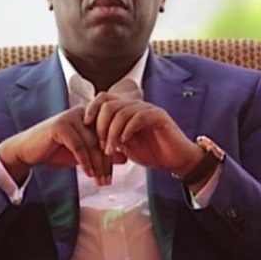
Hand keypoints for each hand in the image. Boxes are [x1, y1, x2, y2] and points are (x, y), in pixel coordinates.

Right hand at [0, 106, 125, 185]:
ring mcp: (71, 117)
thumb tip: (125, 158)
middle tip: (107, 182)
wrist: (28, 151)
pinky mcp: (61, 126)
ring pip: (92, 144)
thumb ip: (101, 153)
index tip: (112, 177)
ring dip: (97, 165)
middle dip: (105, 164)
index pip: (107, 136)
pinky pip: (79, 146)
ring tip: (99, 182)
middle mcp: (82, 113)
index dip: (111, 157)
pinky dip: (85, 162)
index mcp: (89, 116)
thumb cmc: (55, 151)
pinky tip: (88, 174)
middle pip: (101, 140)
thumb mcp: (82, 154)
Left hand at [83, 92, 203, 177]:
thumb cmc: (151, 153)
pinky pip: (138, 118)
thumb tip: (90, 134)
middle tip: (101, 145)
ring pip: (122, 112)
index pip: (104, 98)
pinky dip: (127, 130)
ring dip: (112, 133)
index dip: (92, 108)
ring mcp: (148, 109)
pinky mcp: (159, 116)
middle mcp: (137, 105)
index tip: (85, 124)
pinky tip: (124, 142)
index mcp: (127, 110)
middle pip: (110, 104)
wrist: (175, 160)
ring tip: (110, 150)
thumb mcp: (124, 145)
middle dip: (101, 125)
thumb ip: (110, 136)